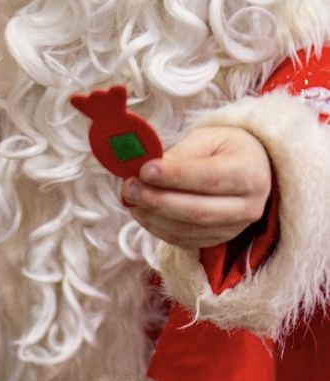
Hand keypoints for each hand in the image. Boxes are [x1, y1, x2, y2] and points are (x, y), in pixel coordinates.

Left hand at [121, 126, 271, 248]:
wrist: (249, 170)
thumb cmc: (225, 150)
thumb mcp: (208, 139)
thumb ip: (180, 155)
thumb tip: (145, 171)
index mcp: (250, 173)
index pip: (209, 178)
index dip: (175, 176)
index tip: (144, 170)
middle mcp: (247, 206)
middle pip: (196, 211)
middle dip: (157, 200)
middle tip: (129, 188)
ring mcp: (232, 229)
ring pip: (186, 230)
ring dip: (152, 216)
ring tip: (130, 199)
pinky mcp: (215, 240)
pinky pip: (181, 240)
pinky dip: (156, 228)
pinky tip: (141, 212)